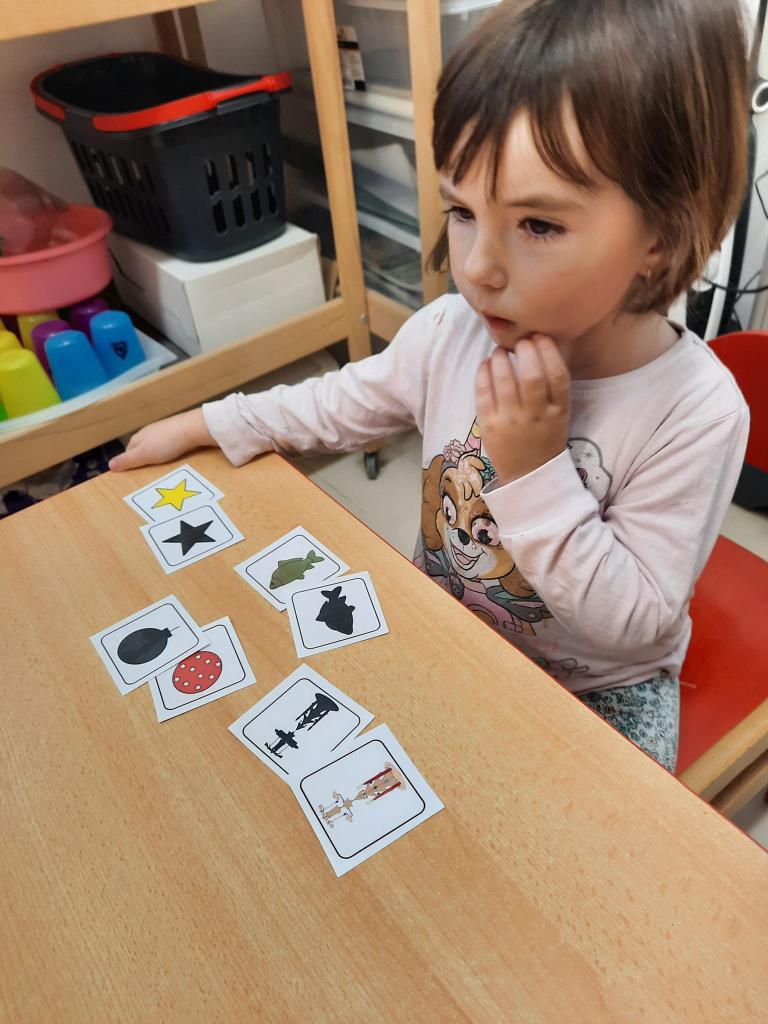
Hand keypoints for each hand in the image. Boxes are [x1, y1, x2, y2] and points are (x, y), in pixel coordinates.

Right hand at [108, 409, 215, 470]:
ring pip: (153, 443)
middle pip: (140, 447)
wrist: (192, 428)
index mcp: (137, 437)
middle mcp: (147, 431)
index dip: (129, 462)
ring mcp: (162, 429)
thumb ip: (127, 460)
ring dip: (154, 453)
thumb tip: (109, 465)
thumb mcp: (143, 455)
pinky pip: (166, 441)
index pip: (127, 452)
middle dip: (141, 457)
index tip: (131, 473)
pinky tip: (172, 452)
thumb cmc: (166, 443)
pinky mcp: (175, 429)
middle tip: (146, 470)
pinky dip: (166, 448)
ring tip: (159, 463)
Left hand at [475, 334, 570, 485]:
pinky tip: (487, 364)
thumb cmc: (545, 437)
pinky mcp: (489, 426)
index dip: (548, 351)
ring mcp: (511, 421)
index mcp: (559, 411)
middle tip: (520, 342)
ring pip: (505, 381)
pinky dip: (484, 373)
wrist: (528, 475)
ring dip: (501, 358)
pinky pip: (483, 393)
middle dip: (525, 351)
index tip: (540, 337)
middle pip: (532, 376)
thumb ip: (554, 387)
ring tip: (500, 352)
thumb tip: (539, 346)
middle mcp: (536, 416)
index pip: (558, 375)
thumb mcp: (560, 414)